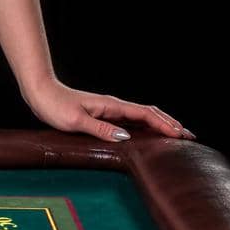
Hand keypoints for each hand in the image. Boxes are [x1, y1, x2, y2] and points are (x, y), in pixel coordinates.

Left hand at [23, 77, 194, 142]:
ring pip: (142, 117)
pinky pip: (131, 121)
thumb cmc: (54, 106)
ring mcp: (109, 110)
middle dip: (170, 124)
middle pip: (149, 114)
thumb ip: (100, 129)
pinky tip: (148, 136)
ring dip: (160, 125)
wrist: (40, 92)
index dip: (164, 125)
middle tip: (190, 137)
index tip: (181, 135)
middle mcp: (114, 107)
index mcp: (111, 106)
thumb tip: (126, 138)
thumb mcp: (76, 121)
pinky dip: (145, 126)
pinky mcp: (103, 115)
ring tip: (176, 136)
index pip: (145, 115)